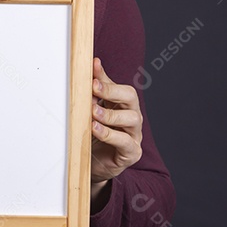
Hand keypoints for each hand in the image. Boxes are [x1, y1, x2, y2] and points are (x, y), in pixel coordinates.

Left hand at [90, 57, 142, 183]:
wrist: (93, 163)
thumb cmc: (95, 134)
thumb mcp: (93, 110)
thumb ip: (96, 90)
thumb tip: (93, 63)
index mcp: (123, 104)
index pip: (120, 86)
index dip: (106, 79)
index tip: (92, 72)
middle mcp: (132, 117)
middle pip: (131, 97)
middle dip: (112, 91)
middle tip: (93, 88)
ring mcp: (134, 135)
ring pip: (132, 119)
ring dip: (110, 114)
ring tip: (93, 112)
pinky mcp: (132, 152)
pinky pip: (126, 141)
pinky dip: (110, 134)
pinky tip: (95, 129)